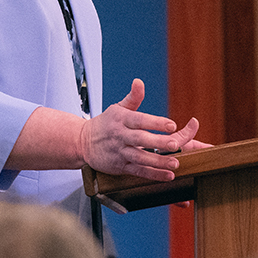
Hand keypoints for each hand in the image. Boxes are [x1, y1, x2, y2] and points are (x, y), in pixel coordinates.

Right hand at [81, 79, 207, 180]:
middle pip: (141, 139)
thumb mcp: (117, 108)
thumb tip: (139, 82)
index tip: (172, 124)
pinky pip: (138, 171)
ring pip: (140, 158)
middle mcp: (121, 136)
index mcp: (121, 119)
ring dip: (158, 162)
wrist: (83, 142)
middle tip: (175, 144)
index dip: (156, 122)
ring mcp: (120, 152)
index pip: (140, 120)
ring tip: (175, 163)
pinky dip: (153, 174)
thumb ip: (133, 97)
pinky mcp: (120, 166)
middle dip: (158, 142)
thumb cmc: (105, 124)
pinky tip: (167, 176)